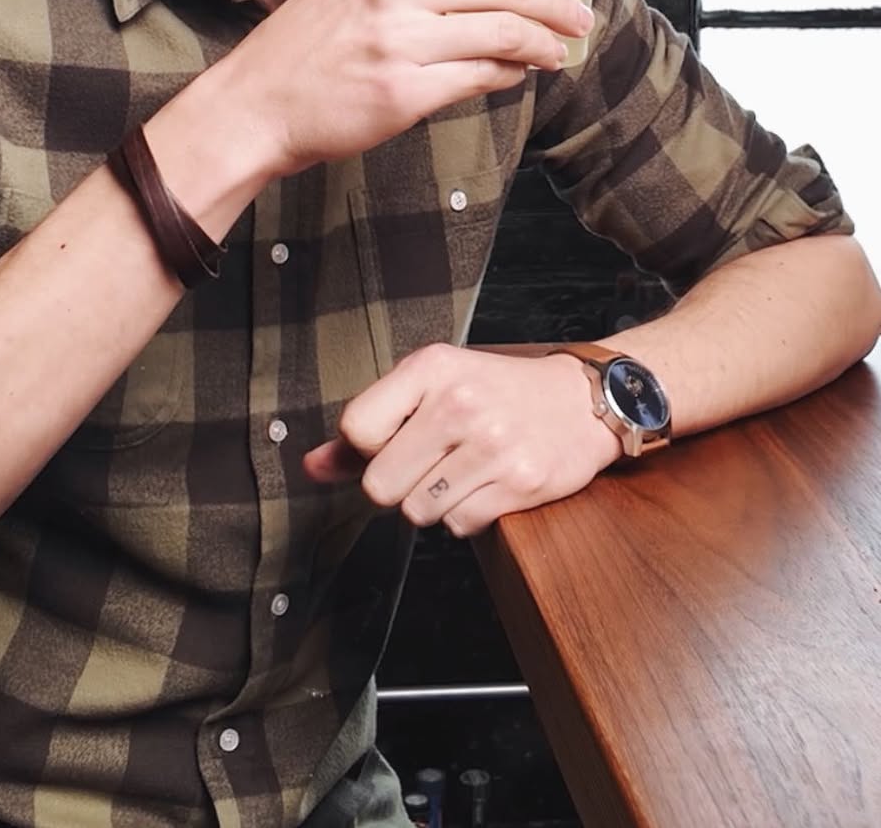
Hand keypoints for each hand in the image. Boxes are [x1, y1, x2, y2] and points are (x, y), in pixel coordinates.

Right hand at [218, 0, 591, 177]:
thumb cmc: (309, 43)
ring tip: (558, 49)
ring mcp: (399, 38)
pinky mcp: (405, 91)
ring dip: (545, 41)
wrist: (255, 102)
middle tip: (581, 12)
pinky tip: (519, 73)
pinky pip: (482, 75)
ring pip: (505, 29)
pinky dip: (512, 72)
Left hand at [302, 342, 620, 535]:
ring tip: (460, 472)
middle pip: (380, 484)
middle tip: (429, 464)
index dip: (367, 448)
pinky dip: (465, 516)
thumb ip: (370, 426)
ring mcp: (492, 444)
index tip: (392, 442)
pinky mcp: (520, 482)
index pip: (356, 428)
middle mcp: (460, 403)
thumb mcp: (431, 387)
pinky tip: (485, 485)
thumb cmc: (496, 391)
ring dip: (432, 502)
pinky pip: (459, 526)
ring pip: (417, 512)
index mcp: (431, 367)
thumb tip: (311, 467)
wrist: (581, 400)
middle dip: (398, 484)